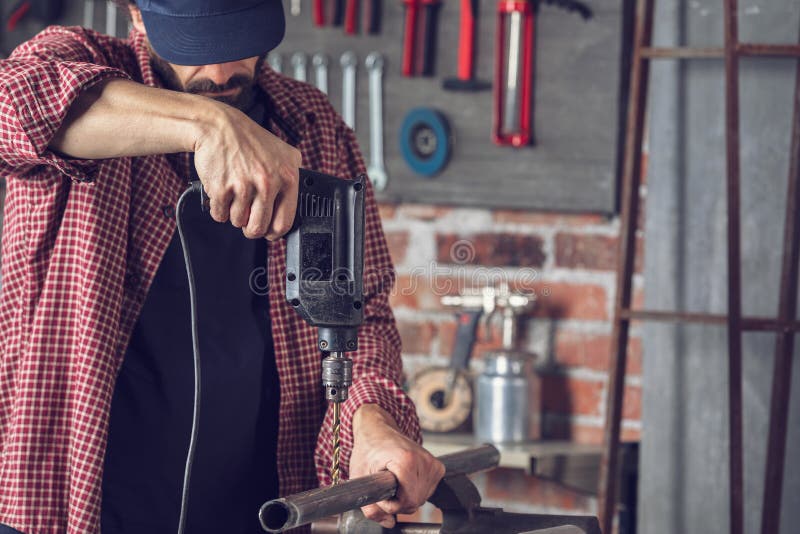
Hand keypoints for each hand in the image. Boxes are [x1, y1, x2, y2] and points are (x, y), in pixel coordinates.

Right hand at [192, 101, 300, 239]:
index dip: (273, 232)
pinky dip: (218, 208)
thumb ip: (289, 180)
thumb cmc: (249, 141)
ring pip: (238, 221)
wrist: (218, 126)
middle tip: (247, 218)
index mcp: (287, 177)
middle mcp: (268, 182)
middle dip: (250, 228)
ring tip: (234, 193)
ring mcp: (244, 186)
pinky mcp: (222, 188)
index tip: (268, 231)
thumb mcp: (282, 154)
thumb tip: (288, 211)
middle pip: (258, 227)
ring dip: (233, 214)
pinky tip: (222, 191)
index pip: (284, 221)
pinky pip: (220, 215)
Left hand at [349, 404, 444, 527]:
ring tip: (394, 480)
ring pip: (422, 498)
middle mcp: (424, 460)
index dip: (391, 503)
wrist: (378, 431)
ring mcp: (433, 463)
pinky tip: (405, 479)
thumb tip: (389, 523)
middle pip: (416, 501)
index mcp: (407, 460)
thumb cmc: (368, 450)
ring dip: (406, 496)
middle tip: (386, 486)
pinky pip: (428, 491)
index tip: (381, 491)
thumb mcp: (360, 478)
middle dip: (399, 502)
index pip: (408, 501)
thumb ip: (371, 506)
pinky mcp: (437, 467)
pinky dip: (415, 490)